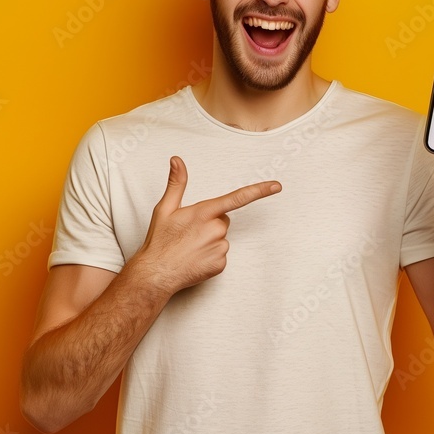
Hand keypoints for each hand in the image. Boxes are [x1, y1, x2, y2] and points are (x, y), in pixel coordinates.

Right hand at [133, 156, 280, 292]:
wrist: (156, 274)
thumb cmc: (159, 241)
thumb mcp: (164, 209)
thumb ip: (176, 183)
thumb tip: (177, 160)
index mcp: (204, 212)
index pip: (237, 198)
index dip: (259, 191)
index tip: (277, 186)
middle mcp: (216, 229)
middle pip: (224, 219)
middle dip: (211, 223)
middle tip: (190, 232)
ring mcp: (220, 248)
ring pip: (222, 237)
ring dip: (210, 240)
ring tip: (190, 247)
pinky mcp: (221, 264)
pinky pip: (221, 254)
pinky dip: (210, 256)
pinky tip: (195, 258)